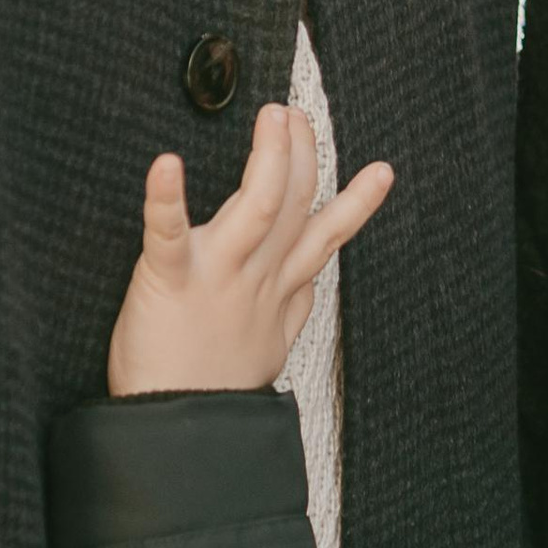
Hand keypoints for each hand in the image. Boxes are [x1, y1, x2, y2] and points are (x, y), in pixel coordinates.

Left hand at [109, 102, 391, 398]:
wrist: (180, 432)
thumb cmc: (210, 388)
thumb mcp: (269, 347)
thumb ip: (291, 306)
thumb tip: (311, 281)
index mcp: (276, 290)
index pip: (324, 237)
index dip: (355, 203)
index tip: (382, 171)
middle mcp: (256, 276)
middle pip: (292, 205)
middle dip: (301, 154)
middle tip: (296, 115)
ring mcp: (218, 276)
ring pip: (256, 207)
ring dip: (269, 158)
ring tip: (273, 118)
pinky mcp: (169, 279)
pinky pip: (168, 232)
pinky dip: (166, 197)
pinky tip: (166, 164)